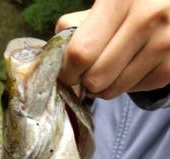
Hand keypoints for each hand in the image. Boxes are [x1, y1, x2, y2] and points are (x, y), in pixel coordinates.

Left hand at [55, 0, 169, 98]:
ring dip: (105, 85)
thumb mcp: (107, 2)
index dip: (67, 70)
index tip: (67, 73)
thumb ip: (76, 25)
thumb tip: (57, 58)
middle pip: (96, 78)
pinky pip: (134, 91)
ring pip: (114, 89)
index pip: (81, 52)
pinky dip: (127, 84)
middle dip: (85, 81)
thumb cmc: (135, 3)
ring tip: (112, 67)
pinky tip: (132, 65)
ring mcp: (163, 44)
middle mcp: (147, 18)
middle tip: (88, 72)